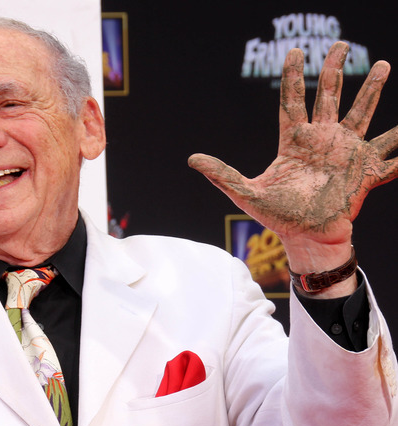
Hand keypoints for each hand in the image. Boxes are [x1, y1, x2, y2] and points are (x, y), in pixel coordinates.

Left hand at [188, 42, 397, 295]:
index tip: (294, 50)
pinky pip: (391, 155)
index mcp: (295, 142)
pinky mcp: (366, 170)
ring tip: (384, 64)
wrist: (308, 239)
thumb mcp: (245, 193)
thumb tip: (191, 158)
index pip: (292, 100)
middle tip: (341, 43)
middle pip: (330, 96)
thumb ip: (221, 174)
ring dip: (373, 90)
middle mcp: (322, 140)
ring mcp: (346, 152)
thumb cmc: (278, 218)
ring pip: (362, 112)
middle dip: (335, 69)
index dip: (293, 75)